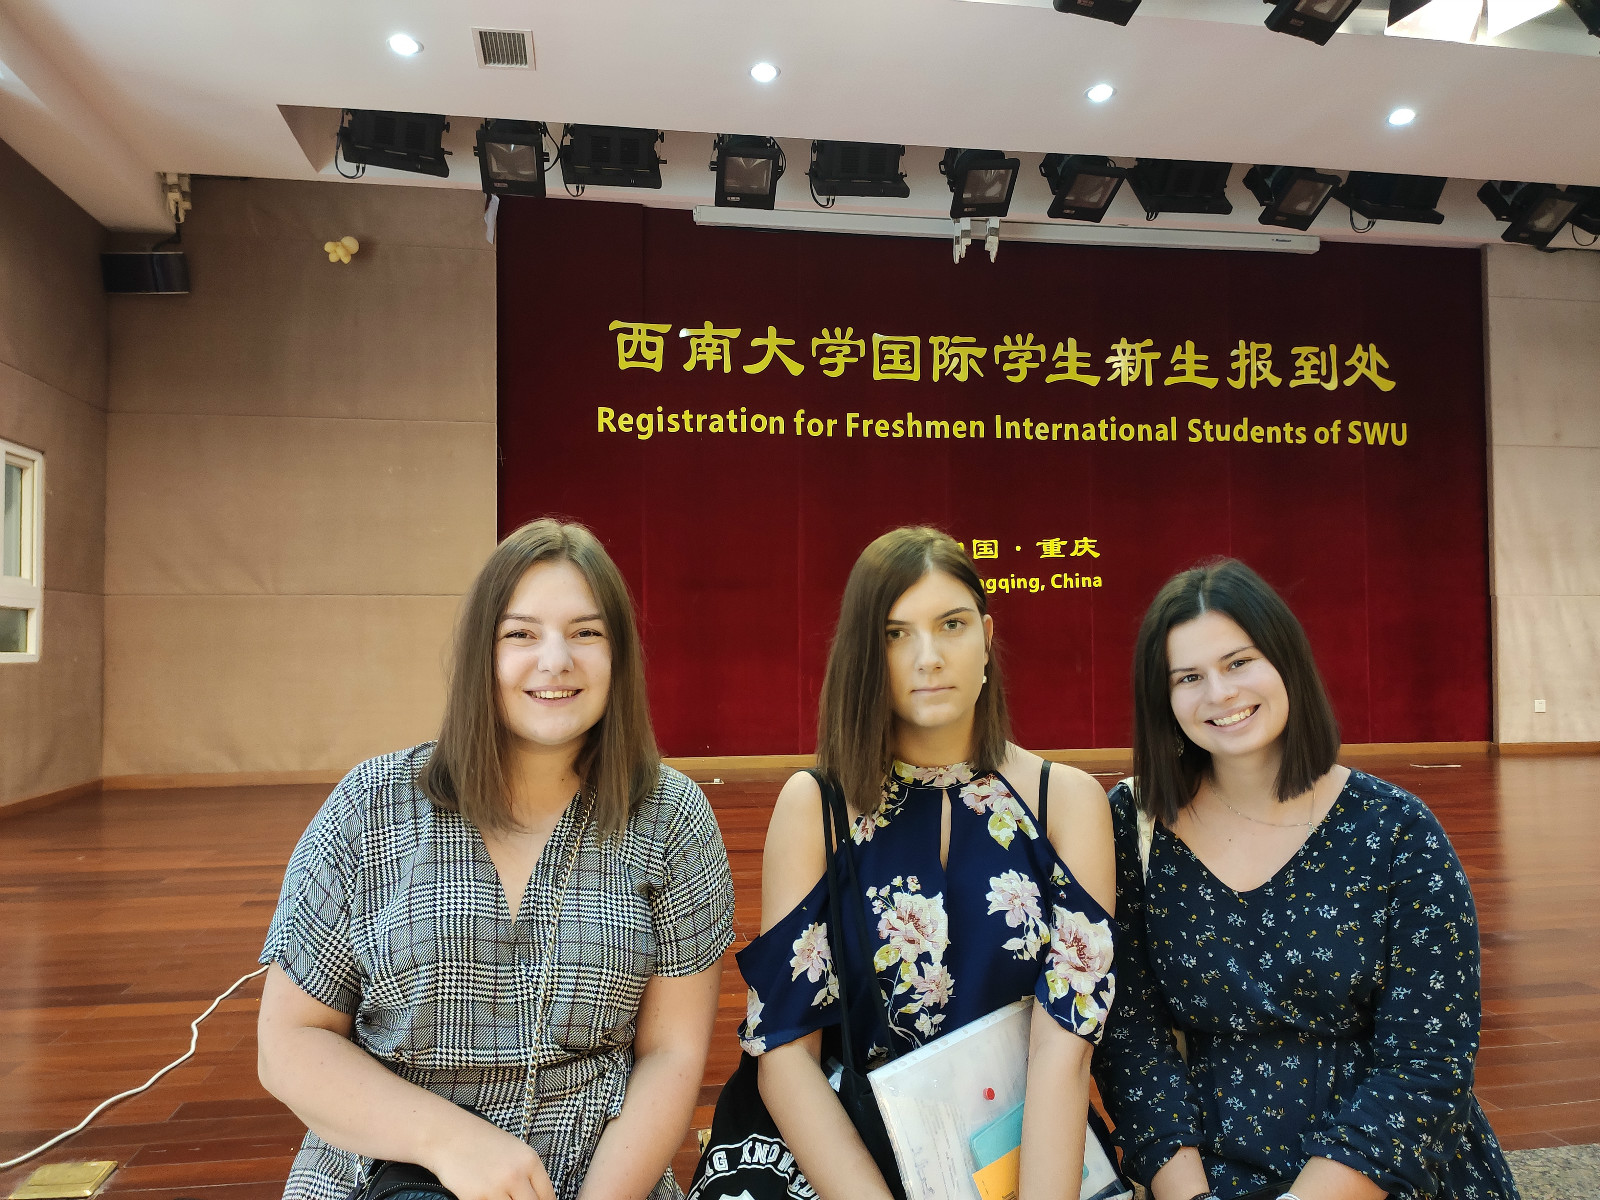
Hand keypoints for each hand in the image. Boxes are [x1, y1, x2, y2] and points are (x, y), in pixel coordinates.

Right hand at [428, 1115, 556, 1199]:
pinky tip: (486, 1198)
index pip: (547, 1196)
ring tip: (500, 1197)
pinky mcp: (477, 1198)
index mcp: (530, 1160)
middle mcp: (517, 1174)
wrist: (448, 1135)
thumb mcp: (513, 1150)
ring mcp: (497, 1188)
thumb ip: (526, 1173)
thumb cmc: (480, 1141)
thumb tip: (536, 1195)